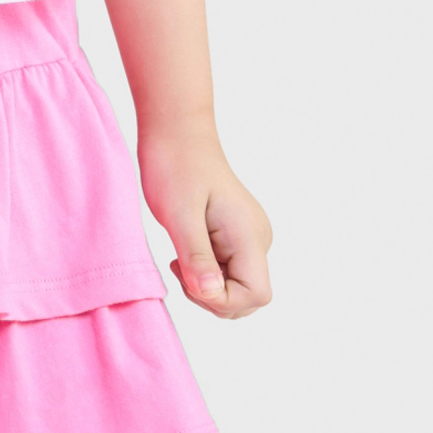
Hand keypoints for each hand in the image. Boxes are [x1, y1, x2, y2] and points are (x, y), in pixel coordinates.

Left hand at [138, 126, 272, 319]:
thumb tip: (211, 294)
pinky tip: (186, 252)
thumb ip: (197, 257)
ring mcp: (247, 237)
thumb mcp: (179, 215)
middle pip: (248, 298)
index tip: (189, 277)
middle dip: (212, 296)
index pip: (256, 295)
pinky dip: (205, 273)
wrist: (176, 133)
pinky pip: (227, 271)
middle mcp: (256, 239)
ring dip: (207, 286)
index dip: (222, 300)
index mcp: (249, 234)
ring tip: (181, 256)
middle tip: (180, 266)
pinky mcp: (235, 235)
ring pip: (237, 287)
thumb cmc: (176, 166)